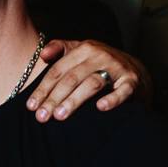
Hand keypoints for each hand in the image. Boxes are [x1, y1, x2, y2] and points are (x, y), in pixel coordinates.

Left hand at [26, 39, 150, 121]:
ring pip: (92, 83)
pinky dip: (112, 99)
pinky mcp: (132, 81)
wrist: (136, 70)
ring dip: (74, 100)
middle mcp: (99, 56)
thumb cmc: (101, 64)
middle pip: (72, 78)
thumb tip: (43, 55)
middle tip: (41, 117)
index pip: (58, 70)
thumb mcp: (81, 52)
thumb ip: (60, 49)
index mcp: (84, 49)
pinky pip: (122, 91)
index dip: (43, 89)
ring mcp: (117, 68)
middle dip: (54, 98)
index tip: (31, 107)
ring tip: (60, 116)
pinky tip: (100, 108)